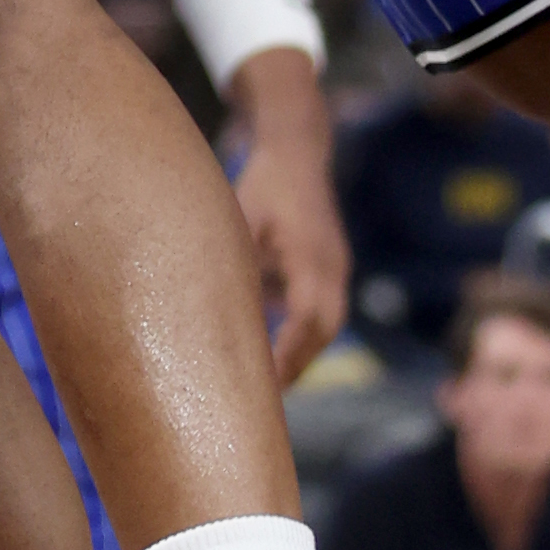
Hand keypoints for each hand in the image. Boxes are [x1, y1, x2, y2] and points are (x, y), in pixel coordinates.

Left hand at [231, 131, 350, 382]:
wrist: (298, 150)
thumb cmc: (265, 182)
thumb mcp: (244, 217)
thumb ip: (238, 260)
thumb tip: (213, 304)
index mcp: (311, 256)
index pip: (307, 317)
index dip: (289, 352)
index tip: (268, 382)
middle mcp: (332, 267)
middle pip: (325, 330)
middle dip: (299, 364)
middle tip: (267, 398)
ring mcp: (337, 267)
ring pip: (328, 323)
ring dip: (304, 352)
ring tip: (272, 382)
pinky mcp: (332, 266)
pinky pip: (324, 308)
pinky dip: (305, 332)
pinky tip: (277, 346)